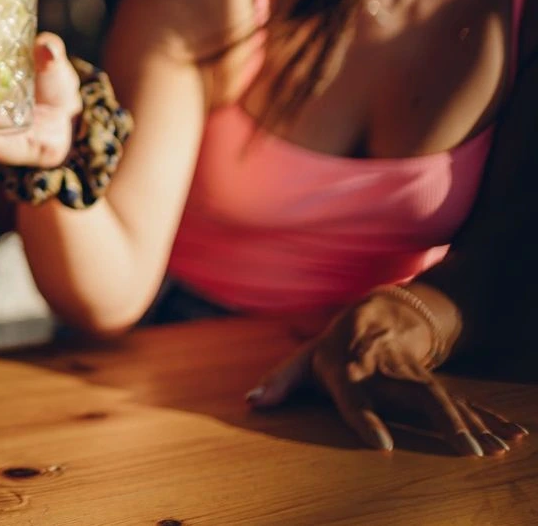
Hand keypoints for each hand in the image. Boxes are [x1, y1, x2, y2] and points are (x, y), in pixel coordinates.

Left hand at [248, 288, 527, 455]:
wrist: (382, 310)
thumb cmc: (336, 343)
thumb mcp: (304, 358)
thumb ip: (279, 381)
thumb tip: (251, 403)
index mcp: (347, 364)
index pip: (355, 393)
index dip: (367, 419)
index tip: (384, 446)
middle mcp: (384, 368)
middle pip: (415, 395)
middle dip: (441, 422)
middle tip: (463, 450)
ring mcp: (414, 374)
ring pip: (446, 399)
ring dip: (470, 424)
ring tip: (490, 449)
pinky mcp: (433, 382)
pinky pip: (463, 403)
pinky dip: (488, 420)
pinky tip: (510, 438)